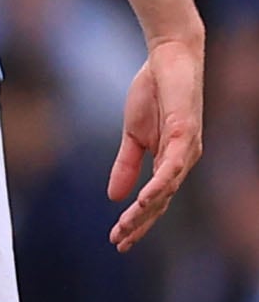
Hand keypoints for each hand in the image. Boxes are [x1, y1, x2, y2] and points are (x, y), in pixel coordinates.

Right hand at [108, 30, 204, 246]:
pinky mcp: (185, 134)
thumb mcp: (133, 134)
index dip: (137, 221)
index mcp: (171, 161)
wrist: (169, 58)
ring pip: (167, 190)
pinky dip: (158, 185)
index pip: (154, 200)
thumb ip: (126, 164)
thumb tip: (114, 196)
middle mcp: (183, 161)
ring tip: (127, 227)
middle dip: (140, 224)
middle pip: (162, 202)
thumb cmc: (155, 92)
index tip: (117, 239)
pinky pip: (172, 167)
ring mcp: (187, 149)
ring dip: (146, 211)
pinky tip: (143, 200)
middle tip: (120, 244)